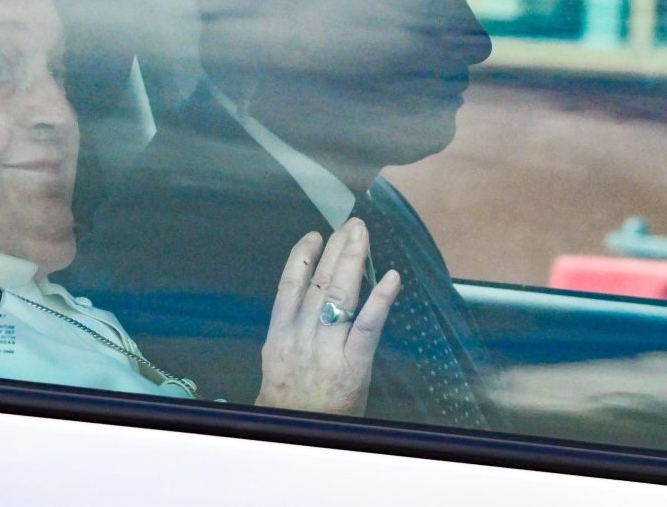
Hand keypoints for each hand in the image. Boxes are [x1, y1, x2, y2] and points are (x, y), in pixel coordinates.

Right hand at [255, 218, 399, 415]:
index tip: (315, 236)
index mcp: (278, 337)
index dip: (302, 257)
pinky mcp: (354, 366)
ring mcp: (327, 350)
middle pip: (320, 283)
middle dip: (336, 250)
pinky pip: (368, 326)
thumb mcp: (275, 368)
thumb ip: (288, 337)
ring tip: (363, 235)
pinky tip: (392, 277)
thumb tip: (302, 306)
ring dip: (354, 261)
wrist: (296, 441)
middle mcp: (301, 337)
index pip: (289, 286)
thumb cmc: (287, 410)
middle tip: (351, 225)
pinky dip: (381, 299)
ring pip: (342, 295)